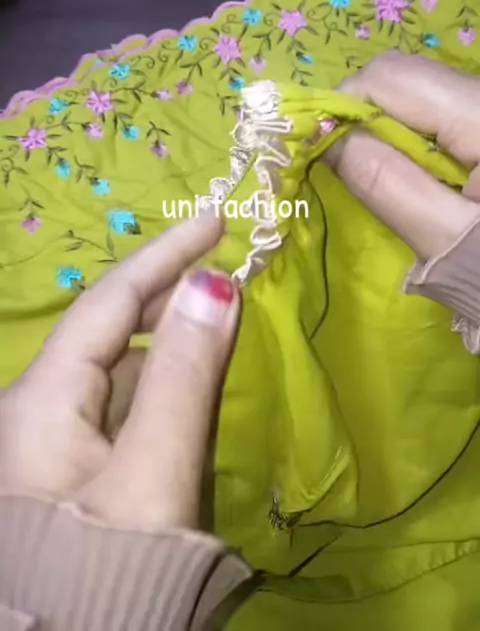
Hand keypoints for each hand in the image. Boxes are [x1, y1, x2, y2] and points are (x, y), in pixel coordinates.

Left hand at [0, 212, 239, 529]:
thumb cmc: (109, 571)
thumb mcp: (155, 474)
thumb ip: (187, 376)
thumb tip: (216, 282)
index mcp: (43, 398)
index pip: (112, 301)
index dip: (166, 255)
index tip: (216, 220)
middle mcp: (39, 410)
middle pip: (111, 330)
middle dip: (167, 292)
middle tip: (225, 268)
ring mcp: (54, 446)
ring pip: (118, 369)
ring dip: (168, 338)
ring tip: (217, 318)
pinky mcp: (75, 477)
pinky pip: (122, 407)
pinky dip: (162, 384)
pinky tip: (189, 387)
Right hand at [326, 52, 479, 260]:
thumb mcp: (448, 241)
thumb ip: (385, 182)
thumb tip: (326, 137)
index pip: (392, 78)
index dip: (342, 106)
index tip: (313, 149)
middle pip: (408, 76)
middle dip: (363, 113)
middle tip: (343, 165)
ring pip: (425, 92)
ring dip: (389, 126)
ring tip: (382, 175)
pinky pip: (446, 112)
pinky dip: (417, 135)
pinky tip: (419, 174)